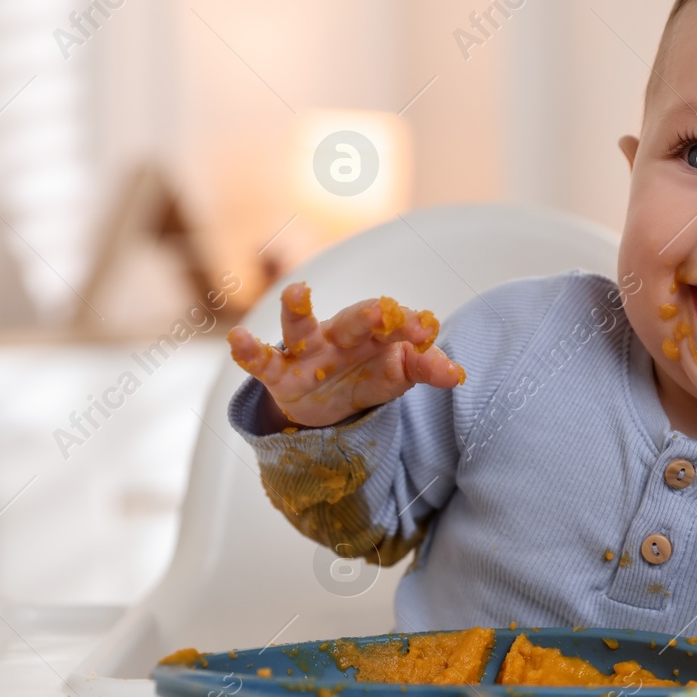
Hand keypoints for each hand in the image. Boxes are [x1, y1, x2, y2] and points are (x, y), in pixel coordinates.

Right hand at [227, 282, 464, 427]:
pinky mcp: (279, 373)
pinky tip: (238, 339)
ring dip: (298, 309)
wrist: (324, 404)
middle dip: (369, 316)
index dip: (411, 329)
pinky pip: (262, 362)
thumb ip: (423, 369)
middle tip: (384, 311)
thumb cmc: (364, 376)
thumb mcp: (395, 376)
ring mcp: (307, 352)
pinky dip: (249, 351)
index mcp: (374, 337)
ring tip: (298, 292)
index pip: (395, 329)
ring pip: (301, 327)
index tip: (429, 329)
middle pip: (355, 322)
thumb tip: (458, 373)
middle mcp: (340, 337)